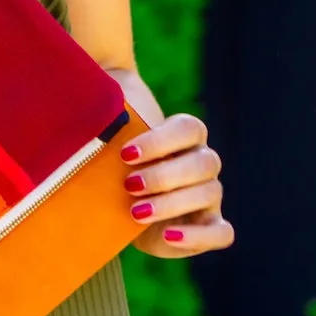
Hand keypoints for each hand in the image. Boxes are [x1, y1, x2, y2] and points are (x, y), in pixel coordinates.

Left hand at [120, 112, 234, 258]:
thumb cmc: (117, 160)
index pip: (189, 128)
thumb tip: (94, 79)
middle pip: (202, 162)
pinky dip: (198, 236)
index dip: (161, 140)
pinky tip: (167, 236)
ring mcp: (210, 194)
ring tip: (136, 212)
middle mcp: (203, 162)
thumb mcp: (111, 137)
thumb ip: (109, 108)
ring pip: (208, 193)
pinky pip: (221, 233)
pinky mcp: (209, 226)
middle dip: (164, 175)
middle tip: (129, 184)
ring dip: (172, 203)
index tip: (125, 154)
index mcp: (186, 135)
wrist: (121, 202)